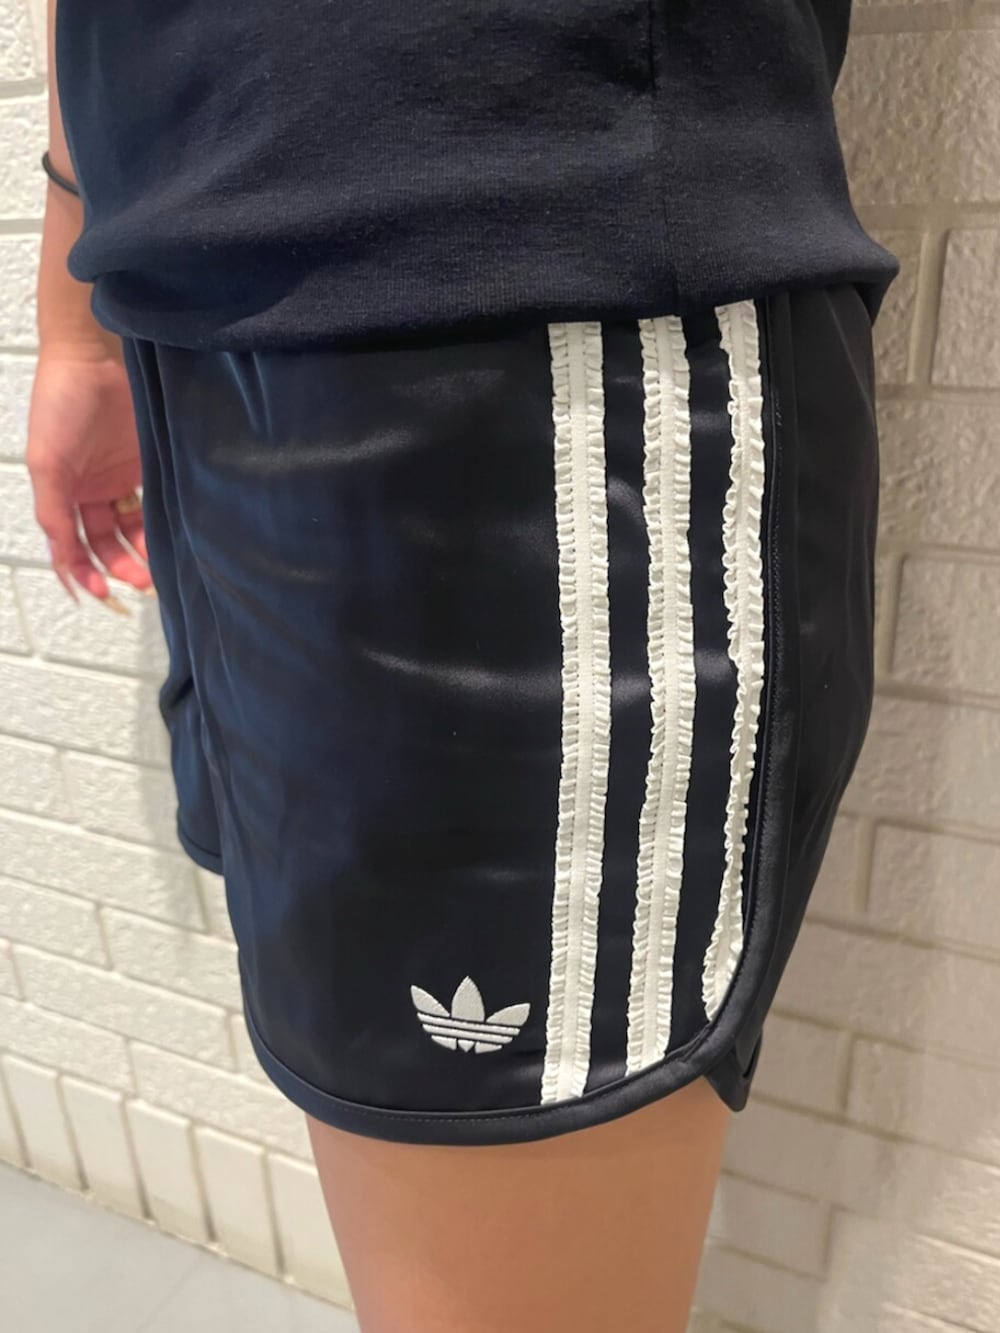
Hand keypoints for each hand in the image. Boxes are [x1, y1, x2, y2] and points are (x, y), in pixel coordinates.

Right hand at [26, 342, 153, 607]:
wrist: (96, 359)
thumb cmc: (61, 403)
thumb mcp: (46, 461)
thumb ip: (52, 509)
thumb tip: (62, 555)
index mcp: (61, 493)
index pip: (71, 544)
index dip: (82, 571)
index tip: (99, 592)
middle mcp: (90, 491)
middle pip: (104, 543)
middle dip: (118, 567)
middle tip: (138, 583)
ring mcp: (119, 479)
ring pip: (131, 528)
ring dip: (141, 552)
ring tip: (155, 569)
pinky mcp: (145, 465)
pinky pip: (153, 503)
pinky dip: (158, 525)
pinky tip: (168, 541)